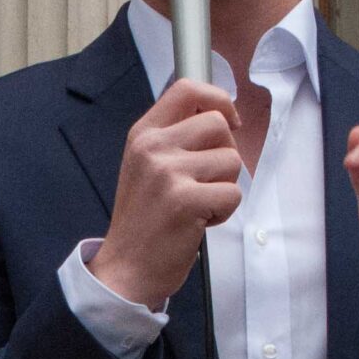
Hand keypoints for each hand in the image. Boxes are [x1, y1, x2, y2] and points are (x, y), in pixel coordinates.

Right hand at [88, 80, 243, 309]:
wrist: (125, 269)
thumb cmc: (143, 221)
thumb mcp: (146, 167)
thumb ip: (175, 138)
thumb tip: (222, 117)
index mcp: (143, 134)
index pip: (187, 89)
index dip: (218, 99)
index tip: (230, 120)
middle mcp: (153, 147)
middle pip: (218, 124)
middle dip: (224, 154)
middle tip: (206, 181)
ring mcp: (167, 172)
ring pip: (231, 160)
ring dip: (224, 186)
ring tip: (197, 204)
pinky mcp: (185, 200)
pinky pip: (233, 193)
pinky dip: (224, 211)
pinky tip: (199, 221)